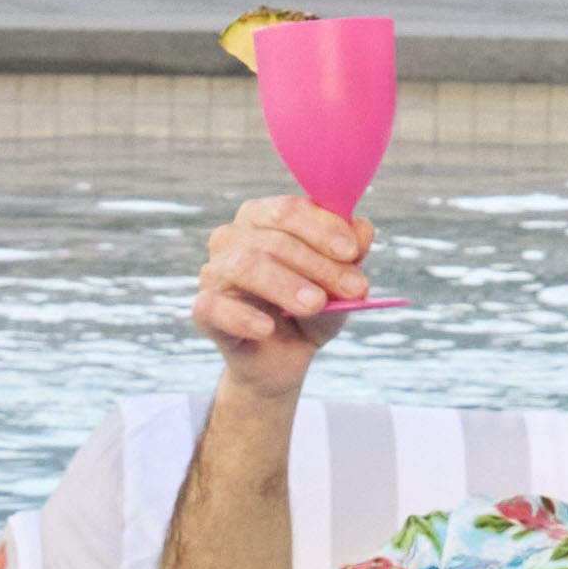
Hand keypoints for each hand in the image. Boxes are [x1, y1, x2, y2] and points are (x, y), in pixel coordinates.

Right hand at [191, 189, 374, 391]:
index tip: (352, 251)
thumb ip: (351, 257)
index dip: (323, 228)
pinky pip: (214, 307)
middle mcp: (232, 237)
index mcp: (263, 218)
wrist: (285, 358)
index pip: (289, 210)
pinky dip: (242, 317)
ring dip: (286, 285)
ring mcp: (214, 272)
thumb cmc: (310, 308)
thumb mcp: (340, 285)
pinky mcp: (204, 310)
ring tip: (317, 304)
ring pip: (245, 265)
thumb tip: (363, 228)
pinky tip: (266, 328)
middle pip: (274, 240)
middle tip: (353, 289)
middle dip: (319, 265)